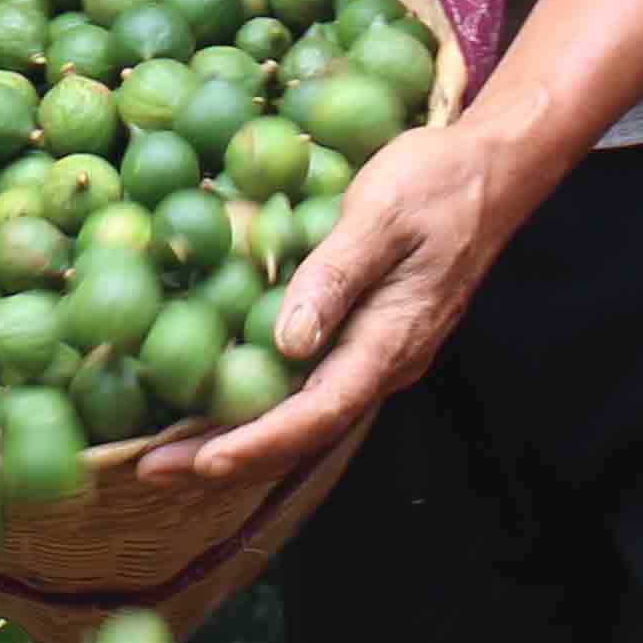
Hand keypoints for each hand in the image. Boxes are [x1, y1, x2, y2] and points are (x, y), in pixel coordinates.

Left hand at [142, 120, 538, 492]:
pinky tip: (207, 402)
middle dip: (227, 456)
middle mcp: (382, 363)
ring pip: (299, 416)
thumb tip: (287, 343)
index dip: (258, 442)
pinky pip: (303, 387)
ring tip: (165, 454)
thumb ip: (335, 276)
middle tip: (152, 470)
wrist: (491, 172)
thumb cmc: (436, 183)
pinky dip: (252, 404)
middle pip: (300, 431)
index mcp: (391, 340)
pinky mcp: (360, 337)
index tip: (203, 462)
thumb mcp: (381, 214)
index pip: (319, 412)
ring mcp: (372, 355)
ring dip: (233, 437)